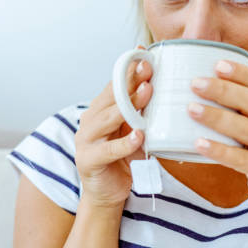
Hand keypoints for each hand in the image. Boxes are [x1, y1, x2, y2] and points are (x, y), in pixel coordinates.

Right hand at [75, 47, 152, 208]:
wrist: (107, 193)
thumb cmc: (123, 158)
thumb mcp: (134, 130)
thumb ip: (141, 112)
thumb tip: (161, 87)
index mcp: (100, 110)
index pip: (114, 84)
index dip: (129, 69)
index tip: (145, 54)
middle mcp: (90, 120)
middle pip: (111, 97)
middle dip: (130, 81)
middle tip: (148, 68)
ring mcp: (86, 140)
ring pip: (108, 118)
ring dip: (129, 105)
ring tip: (148, 92)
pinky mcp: (88, 160)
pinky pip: (109, 149)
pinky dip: (125, 142)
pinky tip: (140, 135)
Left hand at [188, 60, 247, 213]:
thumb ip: (243, 110)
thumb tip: (203, 87)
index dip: (241, 73)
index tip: (218, 64)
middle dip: (223, 90)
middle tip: (195, 83)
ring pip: (246, 128)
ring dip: (217, 117)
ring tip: (191, 108)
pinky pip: (240, 159)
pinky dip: (219, 150)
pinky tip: (199, 143)